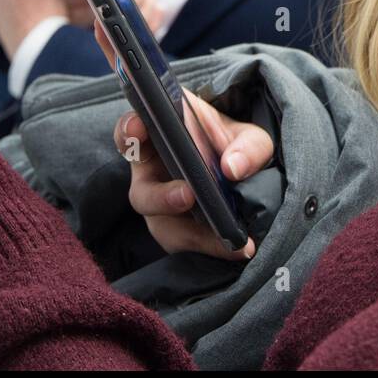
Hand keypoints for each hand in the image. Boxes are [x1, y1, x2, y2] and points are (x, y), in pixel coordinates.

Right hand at [113, 100, 269, 259]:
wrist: (243, 176)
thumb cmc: (235, 147)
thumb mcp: (249, 138)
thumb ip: (248, 146)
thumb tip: (233, 168)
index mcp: (161, 138)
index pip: (131, 132)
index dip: (128, 130)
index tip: (137, 129)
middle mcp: (152, 175)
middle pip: (142, 191)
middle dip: (161, 196)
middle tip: (188, 195)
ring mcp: (162, 208)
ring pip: (163, 226)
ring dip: (192, 233)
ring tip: (228, 237)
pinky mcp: (177, 233)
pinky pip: (186, 244)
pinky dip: (211, 246)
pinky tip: (237, 247)